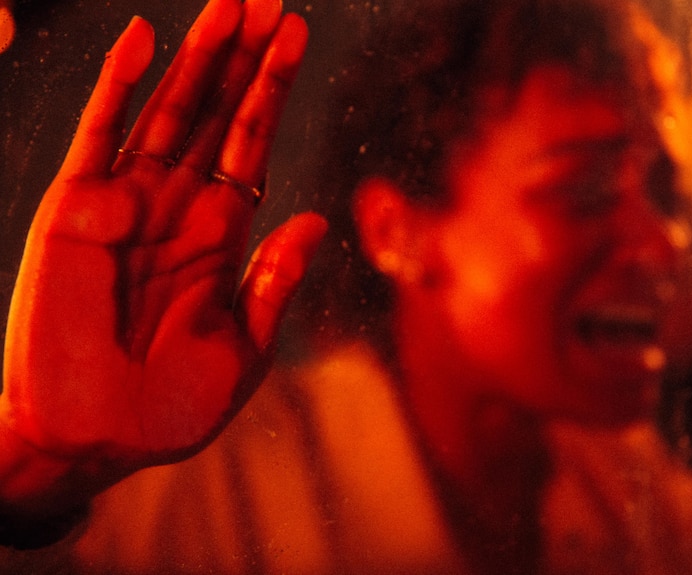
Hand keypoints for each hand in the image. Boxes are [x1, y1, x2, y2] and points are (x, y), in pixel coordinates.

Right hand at [0, 0, 324, 485]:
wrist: (101, 440)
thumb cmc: (173, 405)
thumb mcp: (243, 346)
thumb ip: (273, 282)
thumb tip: (312, 220)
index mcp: (220, 234)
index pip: (249, 144)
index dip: (271, 91)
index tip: (293, 37)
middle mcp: (177, 206)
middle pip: (216, 114)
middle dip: (242, 58)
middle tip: (268, 1)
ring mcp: (127, 203)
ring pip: (167, 111)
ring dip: (197, 57)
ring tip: (229, 5)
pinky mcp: (75, 212)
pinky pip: (98, 136)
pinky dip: (117, 87)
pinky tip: (143, 39)